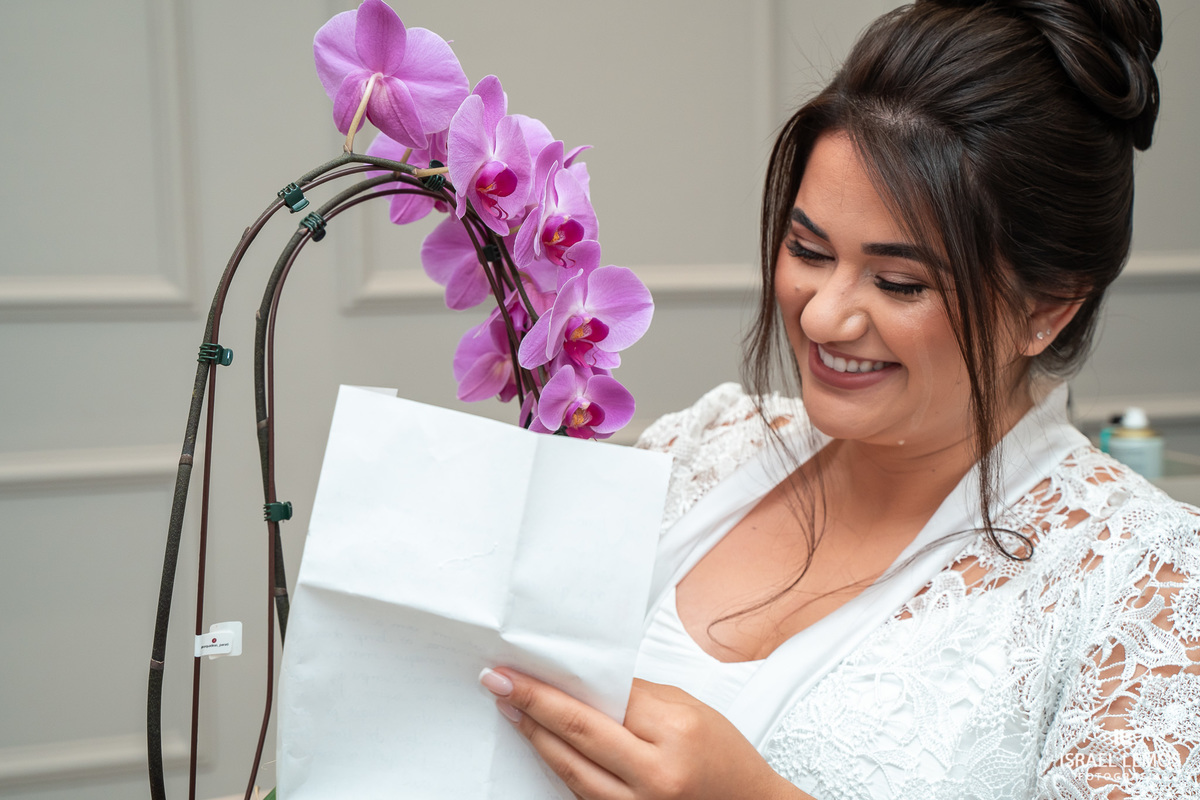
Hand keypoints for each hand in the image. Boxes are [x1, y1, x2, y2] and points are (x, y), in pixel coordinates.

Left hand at [479, 668, 808, 799]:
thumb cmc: (726, 758)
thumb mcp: (690, 711)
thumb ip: (638, 698)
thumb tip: (587, 684)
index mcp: (674, 735)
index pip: (604, 701)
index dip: (557, 685)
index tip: (522, 670)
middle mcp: (654, 776)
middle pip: (578, 735)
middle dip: (533, 706)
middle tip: (499, 683)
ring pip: (571, 770)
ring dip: (536, 738)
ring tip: (512, 711)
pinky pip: (582, 794)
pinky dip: (559, 767)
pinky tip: (543, 746)